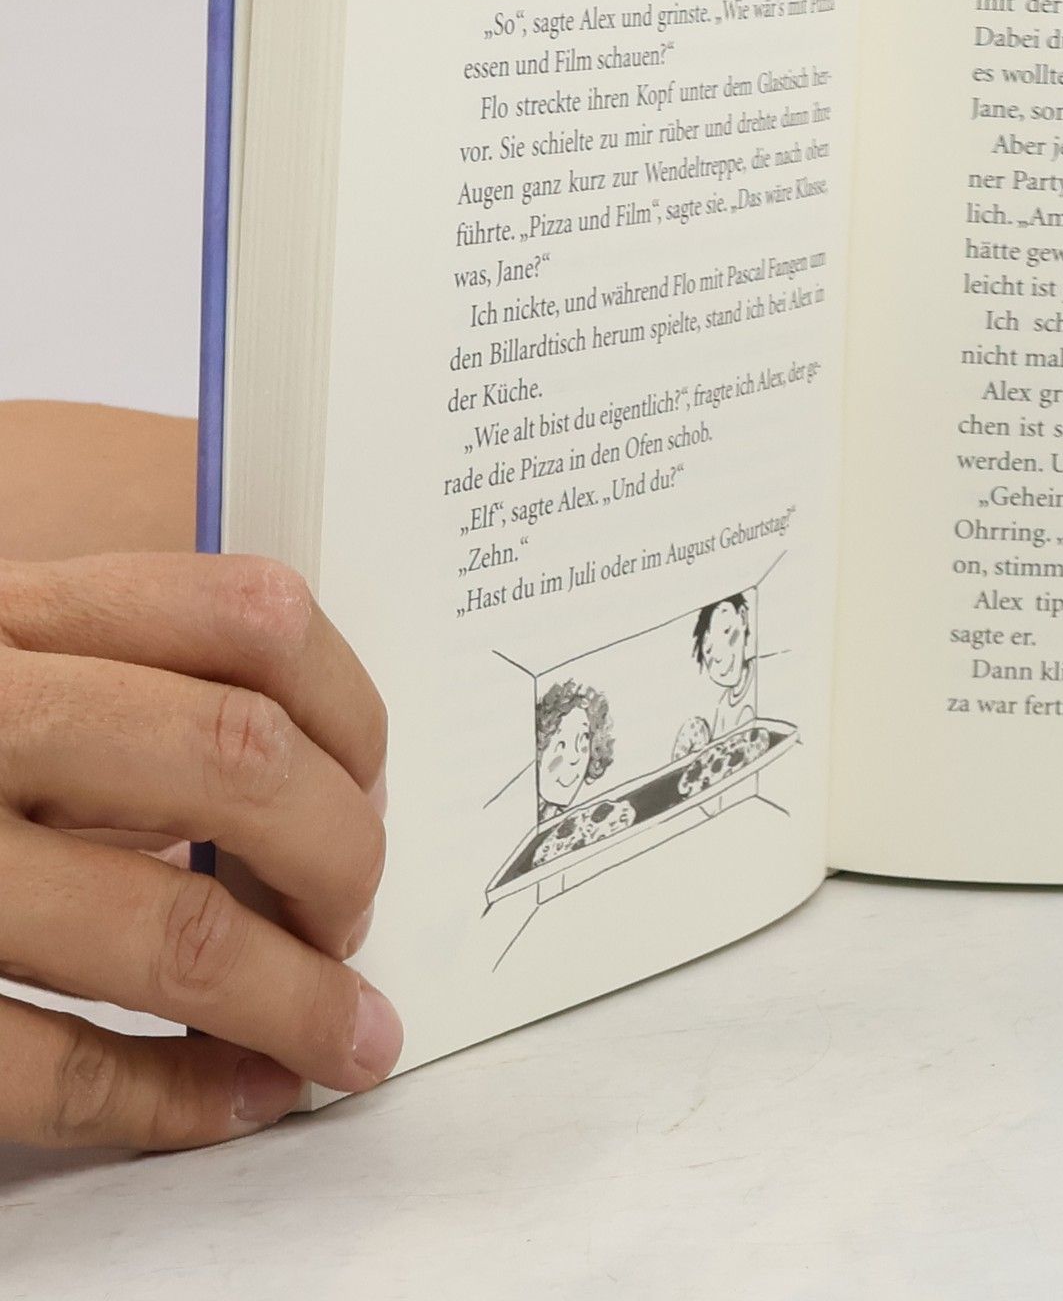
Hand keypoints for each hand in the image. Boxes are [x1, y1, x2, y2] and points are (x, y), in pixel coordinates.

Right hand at [0, 552, 397, 1149]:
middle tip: (361, 908)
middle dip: (342, 854)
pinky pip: (51, 1074)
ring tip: (350, 1035)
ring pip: (167, 933)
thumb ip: (112, 674)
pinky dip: (175, 1100)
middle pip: (237, 765)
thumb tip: (320, 772)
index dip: (351, 707)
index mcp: (2, 615)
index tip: (375, 777)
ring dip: (297, 1000)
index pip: (249, 613)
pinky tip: (238, 1098)